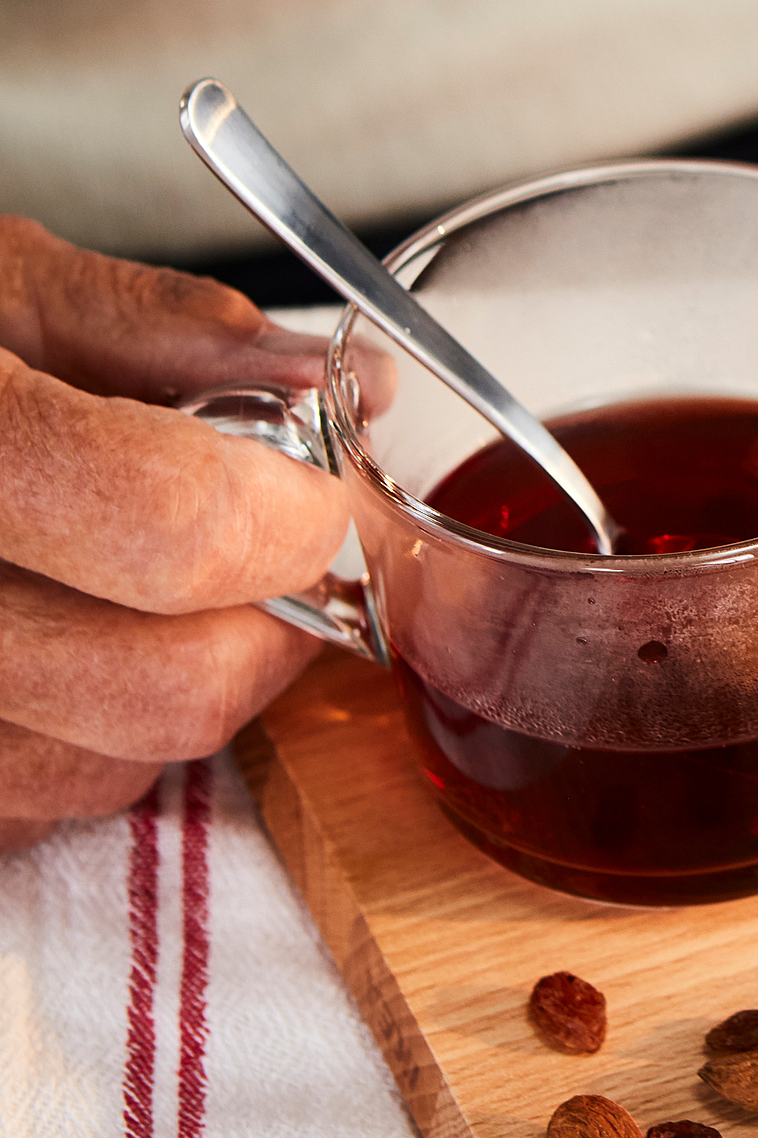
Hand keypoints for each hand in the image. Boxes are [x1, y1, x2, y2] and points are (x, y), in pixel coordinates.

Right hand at [0, 219, 350, 851]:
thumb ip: (161, 329)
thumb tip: (331, 382)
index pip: (173, 526)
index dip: (292, 513)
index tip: (318, 486)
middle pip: (177, 685)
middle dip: (270, 615)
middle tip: (270, 548)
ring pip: (124, 766)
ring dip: (185, 679)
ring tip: (140, 582)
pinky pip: (46, 808)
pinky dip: (93, 736)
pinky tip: (55, 634)